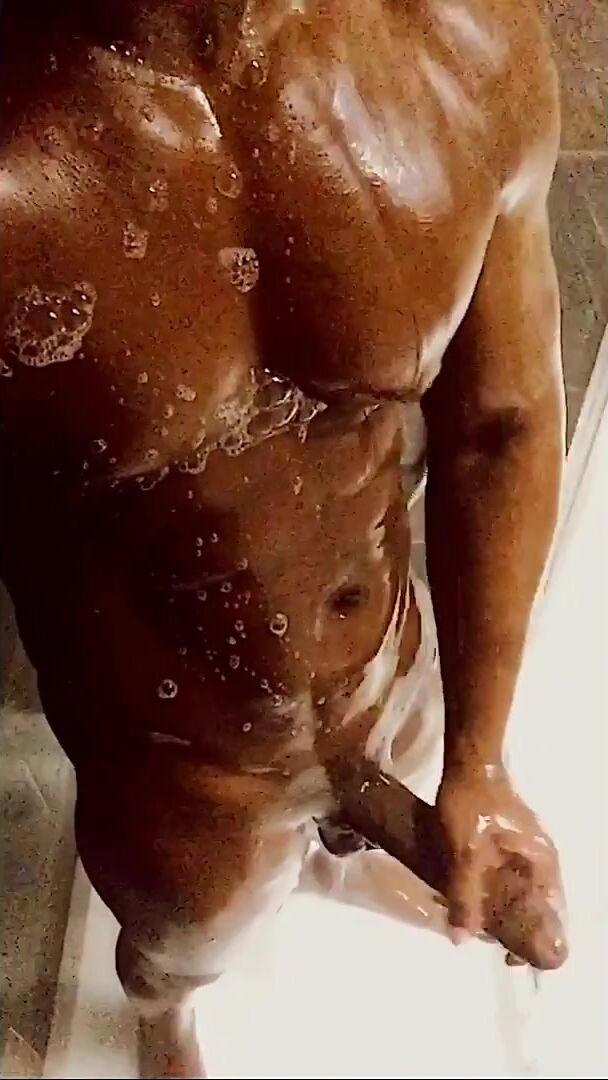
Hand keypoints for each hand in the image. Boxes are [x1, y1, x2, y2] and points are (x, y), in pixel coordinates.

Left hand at [436, 761, 566, 966]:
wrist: (469, 759)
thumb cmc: (471, 804)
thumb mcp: (465, 853)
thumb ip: (465, 896)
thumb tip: (462, 939)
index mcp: (542, 864)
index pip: (553, 917)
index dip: (536, 943)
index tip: (509, 958)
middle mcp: (542, 859)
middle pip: (539, 907)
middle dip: (518, 930)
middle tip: (491, 945)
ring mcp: (528, 847)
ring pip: (523, 891)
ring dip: (505, 911)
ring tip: (480, 927)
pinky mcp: (511, 839)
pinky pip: (510, 876)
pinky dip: (497, 892)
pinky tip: (474, 897)